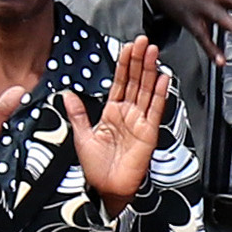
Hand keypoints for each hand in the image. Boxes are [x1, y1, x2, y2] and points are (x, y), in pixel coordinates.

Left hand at [73, 37, 174, 205]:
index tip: (127, 48)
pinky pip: (155, 109)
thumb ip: (77, 113)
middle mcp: (128, 115)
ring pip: (146, 90)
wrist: (106, 189)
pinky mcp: (149, 132)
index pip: (120, 82)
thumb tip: (68, 94)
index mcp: (112, 113)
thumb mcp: (81, 136)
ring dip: (150, 70)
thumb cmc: (96, 168)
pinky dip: (160, 93)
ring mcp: (140, 122)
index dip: (124, 65)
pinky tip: (163, 78)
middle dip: (138, 61)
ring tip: (152, 52)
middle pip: (135, 81)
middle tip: (142, 42)